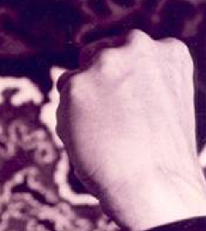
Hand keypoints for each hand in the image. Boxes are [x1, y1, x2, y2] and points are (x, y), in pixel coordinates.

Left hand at [56, 29, 205, 230]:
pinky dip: (68, 123)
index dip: (122, 82)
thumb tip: (85, 75)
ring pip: (73, 78)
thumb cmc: (159, 154)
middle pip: (95, 54)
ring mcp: (106, 62)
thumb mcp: (161, 101)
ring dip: (79, 103)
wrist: (155, 185)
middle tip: (111, 121)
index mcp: (169, 50)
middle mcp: (138, 46)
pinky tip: (91, 140)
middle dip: (95, 83)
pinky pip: (61, 103)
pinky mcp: (77, 84)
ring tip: (105, 133)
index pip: (125, 51)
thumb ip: (136, 80)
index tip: (131, 108)